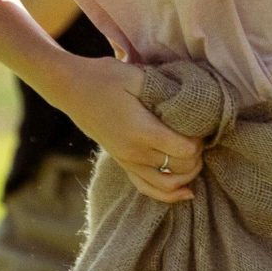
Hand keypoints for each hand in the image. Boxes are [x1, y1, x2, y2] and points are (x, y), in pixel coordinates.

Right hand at [47, 57, 202, 203]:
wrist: (71, 90)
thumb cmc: (105, 78)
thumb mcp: (136, 76)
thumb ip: (163, 90)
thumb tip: (190, 103)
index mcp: (141, 131)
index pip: (184, 150)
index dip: (198, 141)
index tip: (199, 126)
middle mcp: (134, 152)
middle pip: (179, 168)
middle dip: (196, 156)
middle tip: (200, 137)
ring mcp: (127, 161)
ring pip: (166, 186)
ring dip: (187, 175)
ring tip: (195, 159)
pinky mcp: (123, 163)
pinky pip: (148, 188)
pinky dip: (168, 194)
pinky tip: (186, 192)